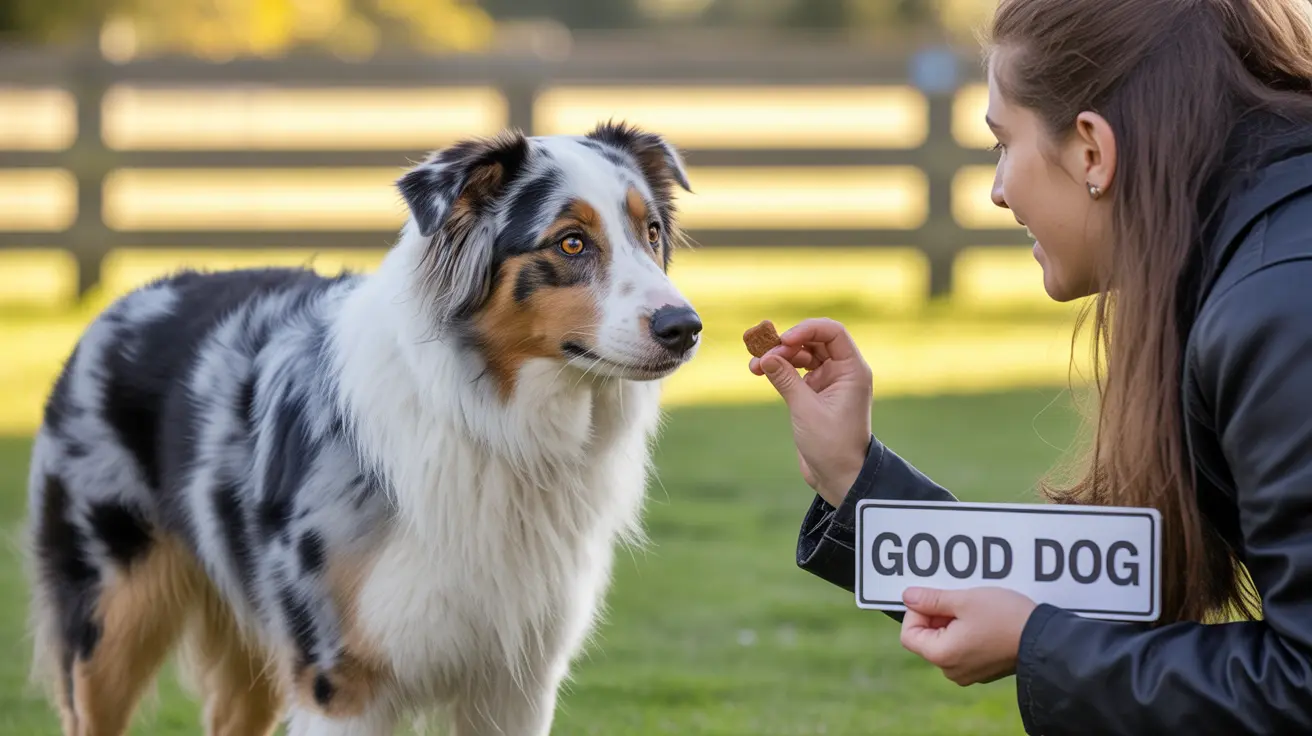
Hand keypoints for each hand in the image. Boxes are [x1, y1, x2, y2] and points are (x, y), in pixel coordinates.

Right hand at [748, 318, 872, 506]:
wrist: (839, 476)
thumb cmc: (833, 445)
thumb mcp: (805, 409)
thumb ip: (785, 379)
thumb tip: (765, 357)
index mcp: (852, 370)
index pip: (832, 332)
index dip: (806, 329)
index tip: (783, 341)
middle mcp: (842, 371)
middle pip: (814, 340)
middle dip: (786, 344)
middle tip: (763, 354)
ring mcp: (828, 381)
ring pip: (802, 355)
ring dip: (779, 356)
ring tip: (755, 365)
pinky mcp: (815, 393)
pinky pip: (795, 372)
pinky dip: (779, 369)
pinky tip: (760, 371)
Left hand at [898, 586, 1037, 685]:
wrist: (1046, 639)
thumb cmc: (1005, 618)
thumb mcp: (964, 599)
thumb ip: (931, 599)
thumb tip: (908, 597)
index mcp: (942, 655)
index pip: (909, 634)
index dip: (917, 612)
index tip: (935, 598)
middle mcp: (952, 670)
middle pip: (927, 638)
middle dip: (937, 615)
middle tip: (957, 598)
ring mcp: (968, 672)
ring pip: (946, 642)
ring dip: (953, 621)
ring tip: (973, 607)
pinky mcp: (983, 669)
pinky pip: (964, 648)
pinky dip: (966, 631)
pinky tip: (984, 619)